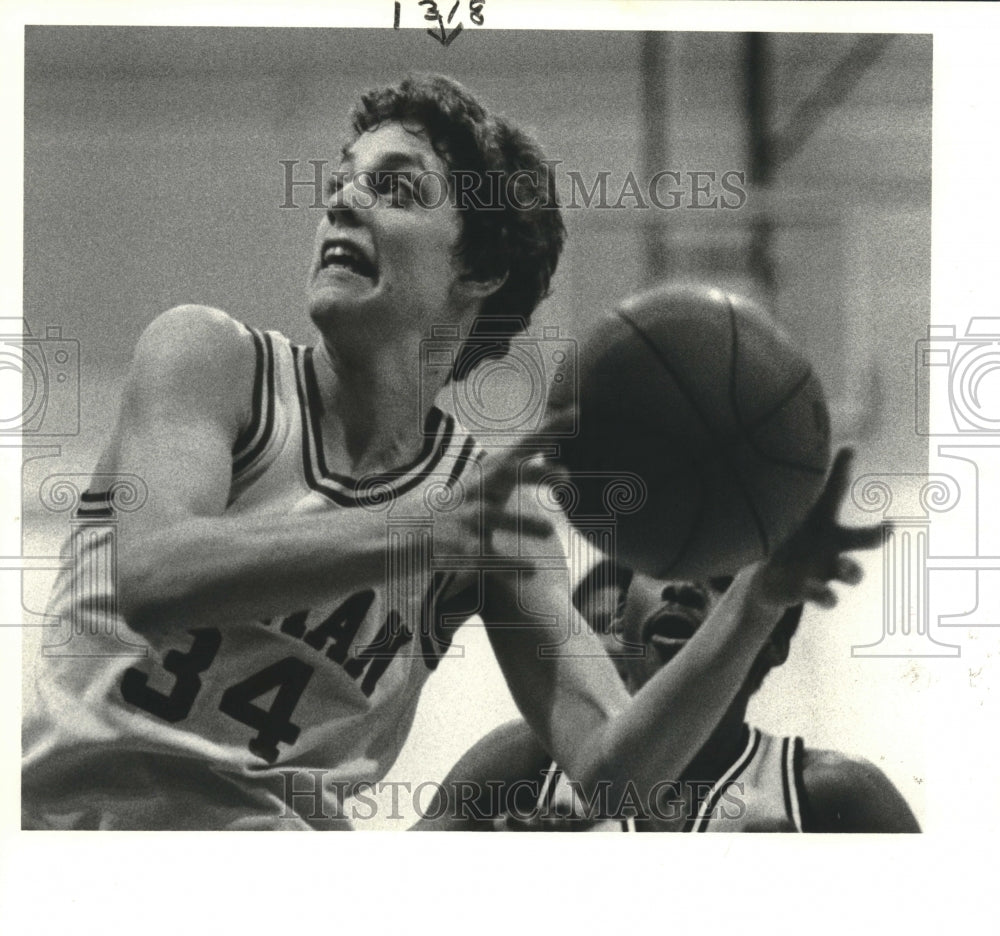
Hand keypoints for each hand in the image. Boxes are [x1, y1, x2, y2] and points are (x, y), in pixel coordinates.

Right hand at [395, 446, 552, 561]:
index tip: (574, 413)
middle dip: (534, 473)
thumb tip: (553, 455)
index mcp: (486, 476)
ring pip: (494, 518)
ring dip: (522, 522)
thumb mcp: (483, 482)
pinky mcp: (459, 549)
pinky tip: (532, 571)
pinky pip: (486, 556)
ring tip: (549, 531)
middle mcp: (476, 492)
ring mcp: (466, 520)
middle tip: (567, 475)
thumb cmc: (457, 507)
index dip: (546, 431)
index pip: (520, 448)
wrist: (405, 533)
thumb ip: (518, 469)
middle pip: (505, 476)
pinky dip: (509, 565)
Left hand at [755, 447, 882, 609]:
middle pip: (862, 538)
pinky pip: (826, 596)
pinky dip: (823, 594)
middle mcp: (831, 546)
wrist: (769, 583)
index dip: (841, 470)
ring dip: (852, 570)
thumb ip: (783, 498)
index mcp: (822, 522)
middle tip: (890, 528)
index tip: (848, 448)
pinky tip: (814, 589)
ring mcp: (825, 571)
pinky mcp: (812, 593)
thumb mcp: (782, 520)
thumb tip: (779, 463)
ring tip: (845, 568)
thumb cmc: (784, 544)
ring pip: (851, 572)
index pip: (834, 491)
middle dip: (877, 534)